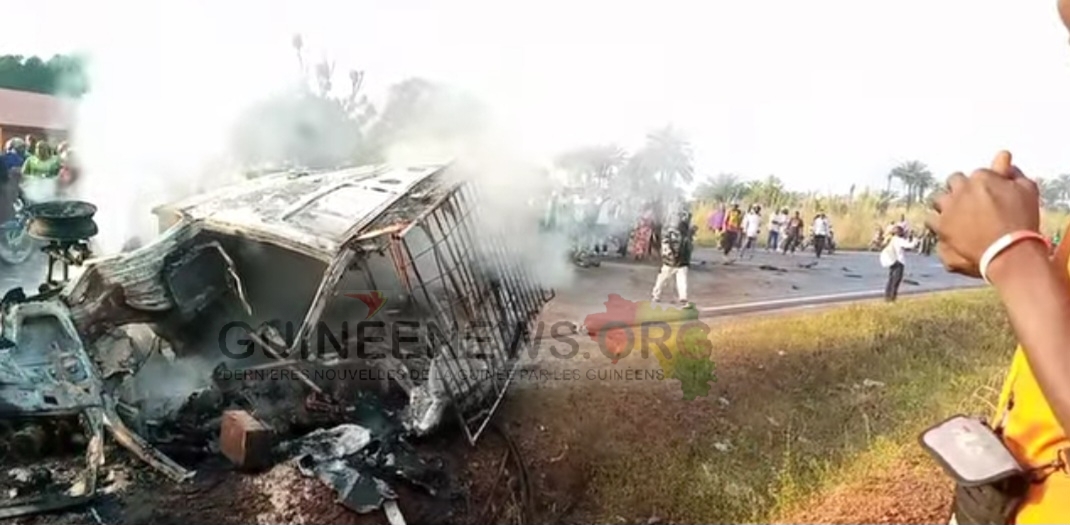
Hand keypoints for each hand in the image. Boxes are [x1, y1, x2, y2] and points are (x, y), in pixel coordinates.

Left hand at [927, 151, 1040, 276]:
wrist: (1009, 250)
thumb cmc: (1022, 222)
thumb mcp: (1027, 190)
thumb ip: (1012, 173)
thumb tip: (1003, 159)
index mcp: (982, 177)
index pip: (977, 175)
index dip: (983, 185)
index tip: (987, 194)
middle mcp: (961, 189)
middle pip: (954, 182)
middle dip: (961, 190)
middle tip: (971, 203)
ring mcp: (948, 208)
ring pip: (938, 199)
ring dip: (946, 205)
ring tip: (957, 216)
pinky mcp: (941, 226)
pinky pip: (931, 220)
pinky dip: (937, 224)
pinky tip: (947, 229)